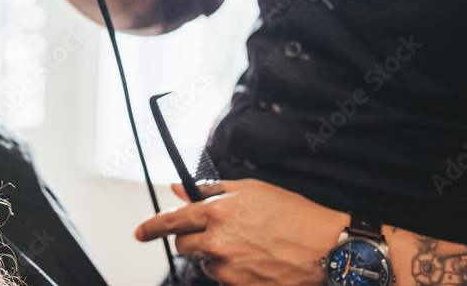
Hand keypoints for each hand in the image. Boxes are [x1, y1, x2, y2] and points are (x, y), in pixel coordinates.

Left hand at [134, 179, 347, 285]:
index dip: (151, 227)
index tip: (140, 232)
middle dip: (191, 239)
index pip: (172, 222)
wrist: (326, 249)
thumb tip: (179, 189)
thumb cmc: (293, 214)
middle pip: (183, 246)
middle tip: (214, 232)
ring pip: (204, 263)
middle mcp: (217, 242)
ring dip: (215, 255)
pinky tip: (254, 260)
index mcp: (217, 212)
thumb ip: (210, 190)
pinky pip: (223, 279)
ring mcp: (228, 269)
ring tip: (247, 245)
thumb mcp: (251, 189)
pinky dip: (232, 270)